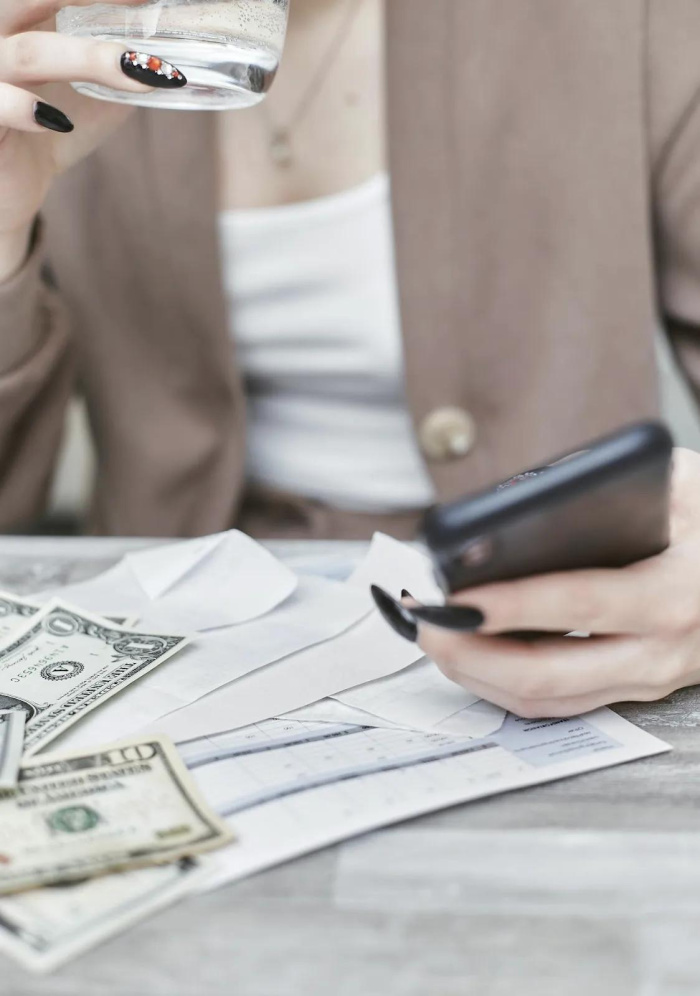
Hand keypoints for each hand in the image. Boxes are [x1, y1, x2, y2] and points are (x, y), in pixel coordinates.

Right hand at [0, 0, 186, 277]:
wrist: (8, 185)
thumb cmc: (47, 130)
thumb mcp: (92, 95)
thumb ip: (119, 70)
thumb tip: (171, 59)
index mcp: (24, 21)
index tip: (150, 2)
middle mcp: (0, 37)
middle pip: (33, 0)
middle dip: (90, 0)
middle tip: (147, 9)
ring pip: (29, 52)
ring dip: (88, 58)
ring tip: (142, 72)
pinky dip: (27, 109)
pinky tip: (60, 122)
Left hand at [411, 447, 699, 717]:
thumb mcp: (683, 484)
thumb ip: (612, 485)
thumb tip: (523, 497)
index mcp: (674, 593)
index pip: (579, 602)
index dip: (511, 603)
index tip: (454, 595)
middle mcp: (659, 650)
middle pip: (546, 673)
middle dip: (470, 652)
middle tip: (425, 623)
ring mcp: (646, 679)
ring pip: (545, 699)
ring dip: (478, 674)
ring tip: (433, 639)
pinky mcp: (632, 690)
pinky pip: (558, 704)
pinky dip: (503, 686)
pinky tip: (471, 658)